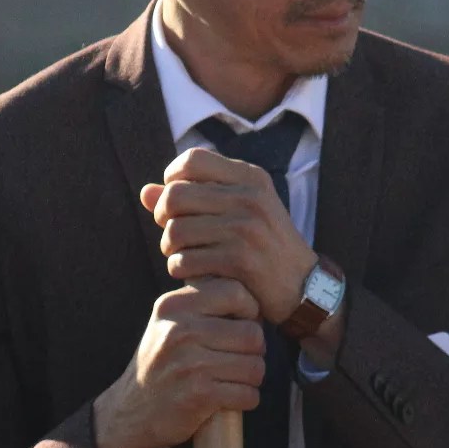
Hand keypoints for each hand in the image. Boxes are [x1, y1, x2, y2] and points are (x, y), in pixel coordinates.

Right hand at [91, 278, 264, 447]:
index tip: (241, 325)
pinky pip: (248, 394)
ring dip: (251, 378)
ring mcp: (189, 363)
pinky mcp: (199, 394)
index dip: (249, 309)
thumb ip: (200, 302)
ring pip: (255, 366)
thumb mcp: (167, 323)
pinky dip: (246, 399)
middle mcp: (179, 330)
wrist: (130, 412)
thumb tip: (249, 289)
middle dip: (255, 351)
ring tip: (233, 379)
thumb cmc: (160, 365)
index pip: (234, 291)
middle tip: (240, 359)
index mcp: (174, 305)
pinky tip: (229, 398)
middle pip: (252, 334)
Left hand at [141, 148, 344, 368]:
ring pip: (174, 231)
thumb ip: (193, 198)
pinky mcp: (240, 260)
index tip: (174, 200)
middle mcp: (250, 197)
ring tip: (181, 254)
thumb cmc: (261, 245)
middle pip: (174, 195)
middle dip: (163, 217)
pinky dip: (180, 270)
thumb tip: (145, 191)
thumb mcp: (238, 211)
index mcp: (251, 177)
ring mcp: (246, 228)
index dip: (171, 177)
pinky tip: (192, 272)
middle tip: (171, 233)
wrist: (303, 287)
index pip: (191, 160)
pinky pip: (185, 261)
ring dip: (169, 248)